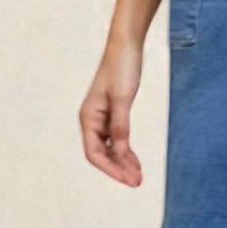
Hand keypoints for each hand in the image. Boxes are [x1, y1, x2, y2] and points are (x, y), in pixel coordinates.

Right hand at [80, 37, 143, 183]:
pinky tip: (135, 160)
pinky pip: (116, 139)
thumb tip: (120, 152)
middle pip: (101, 154)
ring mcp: (102, 117)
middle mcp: (92, 120)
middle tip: (137, 182)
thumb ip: (120, 126)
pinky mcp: (113, 113)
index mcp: (88, 117)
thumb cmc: (121, 67)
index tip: (128, 179)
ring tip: (138, 176)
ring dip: (122, 163)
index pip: (94, 153)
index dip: (111, 169)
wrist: (126, 45)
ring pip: (109, 149)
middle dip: (118, 169)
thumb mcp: (122, 99)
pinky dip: (125, 151)